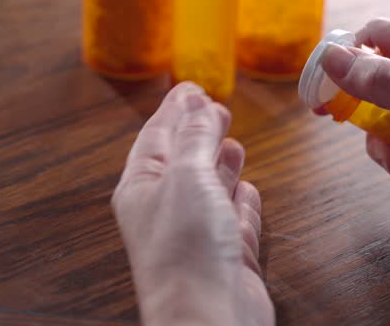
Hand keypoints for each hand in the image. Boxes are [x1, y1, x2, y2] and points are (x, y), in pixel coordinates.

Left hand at [112, 83, 273, 325]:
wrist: (208, 315)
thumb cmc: (185, 247)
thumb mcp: (187, 174)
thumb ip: (195, 138)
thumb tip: (199, 106)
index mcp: (142, 188)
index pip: (157, 136)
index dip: (175, 109)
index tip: (191, 87)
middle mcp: (166, 210)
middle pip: (182, 160)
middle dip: (198, 132)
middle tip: (214, 106)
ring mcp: (197, 234)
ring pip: (209, 188)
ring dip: (219, 163)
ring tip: (231, 141)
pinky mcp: (227, 256)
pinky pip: (233, 219)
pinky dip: (240, 202)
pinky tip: (246, 189)